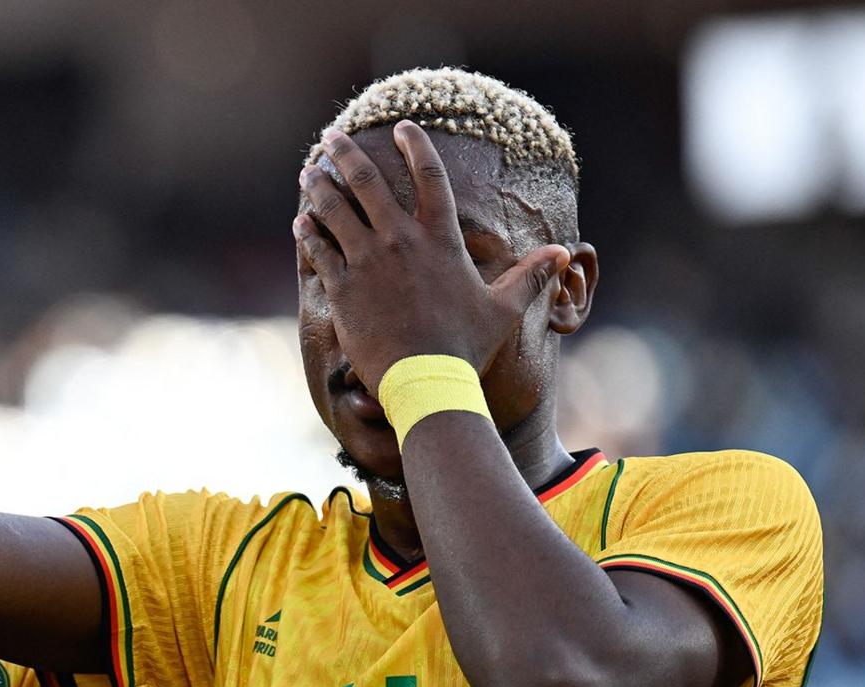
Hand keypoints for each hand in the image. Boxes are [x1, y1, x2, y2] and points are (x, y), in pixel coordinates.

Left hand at [295, 121, 568, 391]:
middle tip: (332, 137)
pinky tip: (301, 223)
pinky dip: (309, 234)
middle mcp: (401, 242)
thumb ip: (530, 276)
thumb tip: (563, 254)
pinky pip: (320, 252)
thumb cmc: (466, 346)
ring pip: (335, 212)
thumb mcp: (504, 308)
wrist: (425, 381)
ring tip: (309, 173)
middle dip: (347, 154)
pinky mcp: (343, 290)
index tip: (402, 126)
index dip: (416, 145)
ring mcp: (367, 264)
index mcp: (441, 239)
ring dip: (320, 188)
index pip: (430, 176)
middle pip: (367, 182)